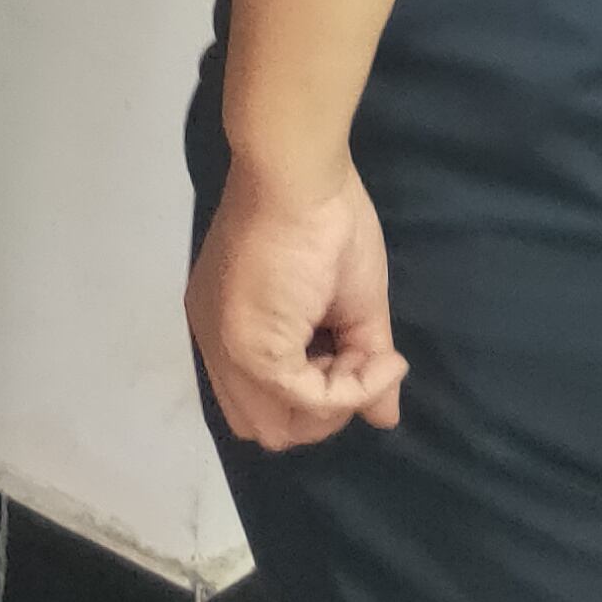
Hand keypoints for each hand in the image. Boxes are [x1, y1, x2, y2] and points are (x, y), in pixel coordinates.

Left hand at [187, 159, 407, 451]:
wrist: (299, 173)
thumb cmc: (323, 218)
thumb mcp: (350, 305)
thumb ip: (359, 362)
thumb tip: (384, 417)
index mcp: (229, 328)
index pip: (260, 403)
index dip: (313, 398)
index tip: (353, 358)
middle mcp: (217, 345)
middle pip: (266, 427)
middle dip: (323, 412)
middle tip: (359, 364)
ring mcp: (228, 349)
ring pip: (281, 427)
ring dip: (335, 405)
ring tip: (365, 355)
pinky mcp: (251, 349)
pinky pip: (309, 400)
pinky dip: (351, 390)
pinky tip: (380, 358)